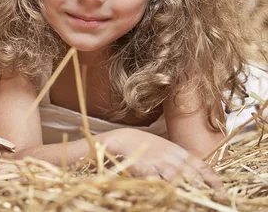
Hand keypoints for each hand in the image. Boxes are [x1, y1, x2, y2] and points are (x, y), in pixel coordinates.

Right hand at [99, 128, 221, 188]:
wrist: (119, 139)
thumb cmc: (144, 146)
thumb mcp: (165, 149)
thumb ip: (181, 161)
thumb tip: (201, 176)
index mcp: (177, 152)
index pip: (200, 165)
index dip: (212, 179)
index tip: (220, 191)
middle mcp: (169, 157)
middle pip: (191, 174)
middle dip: (201, 188)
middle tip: (209, 200)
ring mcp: (156, 162)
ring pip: (176, 179)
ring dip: (185, 191)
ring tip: (192, 202)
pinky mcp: (141, 167)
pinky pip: (154, 180)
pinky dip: (161, 189)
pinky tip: (165, 197)